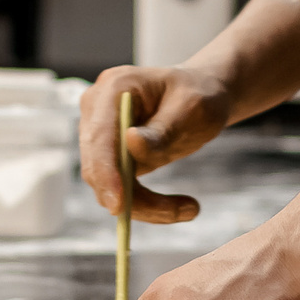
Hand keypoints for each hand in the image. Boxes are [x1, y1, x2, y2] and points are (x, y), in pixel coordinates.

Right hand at [79, 64, 231, 222]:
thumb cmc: (199, 95)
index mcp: (113, 87)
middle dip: (132, 198)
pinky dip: (147, 204)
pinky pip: (120, 189)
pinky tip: (181, 206)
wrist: (201, 94)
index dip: (106, 170)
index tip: (119, 204)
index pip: (100, 135)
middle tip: (180, 212)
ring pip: (106, 185)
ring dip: (144, 206)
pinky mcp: (111, 156)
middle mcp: (98, 109)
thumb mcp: (193, 108)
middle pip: (97, 165)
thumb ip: (163, 129)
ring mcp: (101, 133)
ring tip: (190, 209)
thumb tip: (131, 144)